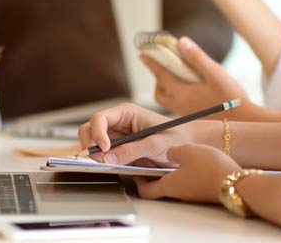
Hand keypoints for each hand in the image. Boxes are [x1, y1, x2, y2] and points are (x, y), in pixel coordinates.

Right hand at [78, 103, 202, 165]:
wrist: (189, 146)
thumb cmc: (177, 138)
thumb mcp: (156, 144)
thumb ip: (132, 150)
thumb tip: (107, 157)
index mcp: (126, 113)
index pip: (99, 119)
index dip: (97, 133)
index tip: (104, 148)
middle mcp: (118, 123)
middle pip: (90, 130)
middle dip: (90, 144)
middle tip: (98, 160)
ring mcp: (117, 138)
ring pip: (94, 144)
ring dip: (95, 154)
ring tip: (105, 164)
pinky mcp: (120, 151)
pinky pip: (104, 156)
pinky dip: (102, 162)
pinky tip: (111, 166)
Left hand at [135, 144, 240, 202]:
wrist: (237, 183)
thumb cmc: (210, 169)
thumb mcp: (185, 150)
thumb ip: (172, 151)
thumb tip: (169, 152)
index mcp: (169, 185)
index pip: (145, 190)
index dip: (137, 180)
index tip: (135, 169)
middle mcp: (178, 192)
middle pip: (159, 186)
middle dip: (154, 173)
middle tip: (153, 159)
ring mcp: (192, 192)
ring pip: (176, 182)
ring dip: (172, 170)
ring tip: (174, 155)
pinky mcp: (203, 189)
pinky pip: (190, 181)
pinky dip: (186, 171)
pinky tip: (193, 159)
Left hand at [141, 36, 252, 119]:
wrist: (245, 123)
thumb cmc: (232, 97)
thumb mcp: (216, 73)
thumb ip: (197, 57)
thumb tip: (180, 41)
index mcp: (183, 93)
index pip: (161, 76)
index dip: (151, 64)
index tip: (141, 54)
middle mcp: (181, 106)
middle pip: (160, 94)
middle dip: (157, 81)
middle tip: (162, 70)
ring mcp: (187, 114)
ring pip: (169, 102)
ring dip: (167, 90)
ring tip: (176, 79)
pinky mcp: (195, 119)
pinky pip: (179, 107)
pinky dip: (178, 97)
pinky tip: (191, 91)